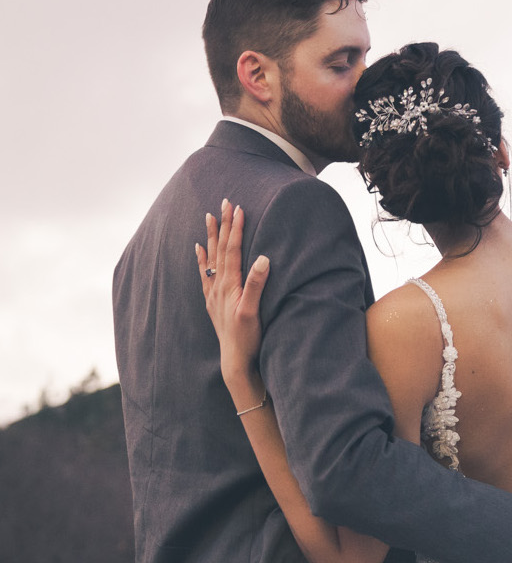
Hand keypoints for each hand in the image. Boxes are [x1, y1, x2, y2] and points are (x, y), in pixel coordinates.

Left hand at [196, 199, 269, 403]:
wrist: (235, 361)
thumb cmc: (247, 338)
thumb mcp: (253, 311)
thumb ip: (256, 284)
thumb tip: (262, 258)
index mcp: (230, 284)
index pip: (233, 249)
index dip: (236, 228)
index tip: (238, 208)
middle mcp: (219, 286)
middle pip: (221, 249)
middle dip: (223, 225)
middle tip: (225, 202)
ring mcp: (215, 294)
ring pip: (212, 258)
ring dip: (211, 237)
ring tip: (209, 217)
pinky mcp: (214, 302)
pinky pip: (205, 275)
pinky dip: (202, 260)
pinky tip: (198, 250)